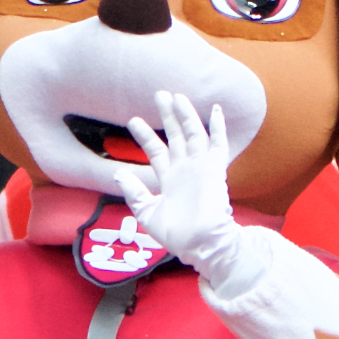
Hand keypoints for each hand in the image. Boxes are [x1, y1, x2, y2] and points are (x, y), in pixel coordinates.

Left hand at [113, 92, 235, 274]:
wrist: (198, 243)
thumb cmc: (175, 234)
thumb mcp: (146, 213)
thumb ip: (134, 193)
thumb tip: (119, 173)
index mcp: (169, 178)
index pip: (156, 149)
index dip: (145, 134)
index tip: (133, 119)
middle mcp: (184, 169)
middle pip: (175, 135)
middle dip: (167, 116)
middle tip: (160, 94)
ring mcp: (200, 167)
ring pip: (193, 134)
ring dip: (186, 115)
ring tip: (176, 97)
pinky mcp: (215, 170)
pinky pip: (218, 144)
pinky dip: (218, 127)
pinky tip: (215, 110)